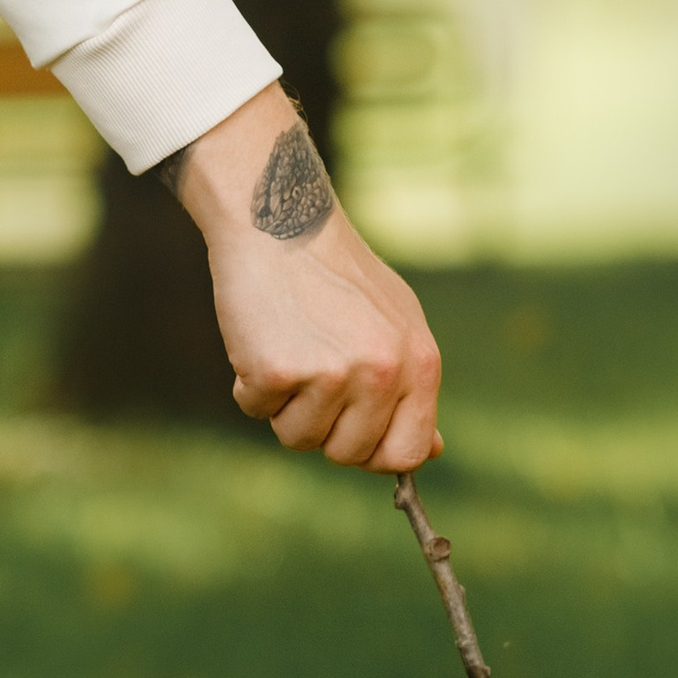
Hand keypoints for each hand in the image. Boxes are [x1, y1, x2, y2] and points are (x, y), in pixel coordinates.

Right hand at [157, 83, 442, 471]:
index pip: (405, 451)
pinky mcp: (279, 369)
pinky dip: (248, 383)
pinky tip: (260, 338)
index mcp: (419, 362)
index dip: (370, 454)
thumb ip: (411, 388)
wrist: (281, 222)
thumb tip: (429, 452)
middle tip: (309, 377)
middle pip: (346, 454)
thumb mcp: (395, 325)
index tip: (347, 434)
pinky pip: (254, 409)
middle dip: (320, 428)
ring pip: (296, 438)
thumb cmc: (335, 277)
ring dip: (281, 406)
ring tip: (288, 348)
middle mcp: (383, 372)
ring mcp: (332, 373)